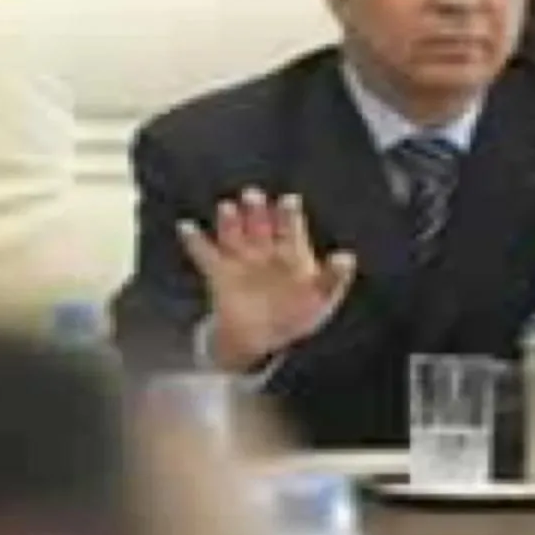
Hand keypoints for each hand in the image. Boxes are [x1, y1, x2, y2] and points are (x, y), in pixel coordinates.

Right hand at [177, 187, 356, 371]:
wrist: (262, 338)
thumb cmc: (297, 312)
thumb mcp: (321, 297)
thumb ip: (333, 278)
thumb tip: (347, 257)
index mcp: (292, 252)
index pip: (290, 228)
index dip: (289, 215)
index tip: (289, 201)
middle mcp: (265, 250)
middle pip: (260, 225)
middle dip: (257, 211)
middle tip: (253, 195)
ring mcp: (241, 260)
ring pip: (234, 235)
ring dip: (230, 222)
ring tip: (228, 208)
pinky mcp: (219, 273)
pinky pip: (205, 254)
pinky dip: (195, 241)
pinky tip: (186, 226)